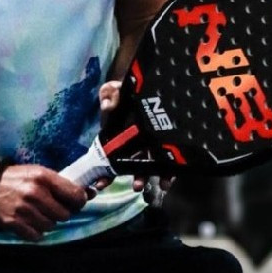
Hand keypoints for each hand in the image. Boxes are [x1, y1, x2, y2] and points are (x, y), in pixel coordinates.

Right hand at [0, 164, 89, 241]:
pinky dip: (36, 231)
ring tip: (39, 213)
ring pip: (51, 226)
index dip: (79, 201)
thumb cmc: (18, 178)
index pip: (75, 195)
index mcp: (44, 177)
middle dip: (62, 213)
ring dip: (48, 222)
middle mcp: (35, 193)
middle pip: (64, 214)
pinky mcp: (15, 223)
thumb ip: (60, 184)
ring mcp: (24, 210)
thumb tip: (89, 193)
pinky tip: (30, 221)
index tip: (77, 202)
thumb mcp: (39, 172)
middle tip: (54, 208)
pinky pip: (37, 235)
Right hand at [97, 80, 174, 196]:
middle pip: (129, 164)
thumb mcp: (119, 89)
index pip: (112, 154)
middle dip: (122, 177)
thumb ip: (109, 93)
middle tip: (119, 186)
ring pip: (147, 166)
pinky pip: (169, 164)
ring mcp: (154, 147)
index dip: (106, 170)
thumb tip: (106, 106)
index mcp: (122, 134)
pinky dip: (166, 175)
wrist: (159, 86)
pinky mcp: (171, 148)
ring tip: (139, 185)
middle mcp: (137, 143)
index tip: (101, 182)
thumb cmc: (134, 90)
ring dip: (142, 178)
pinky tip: (164, 183)